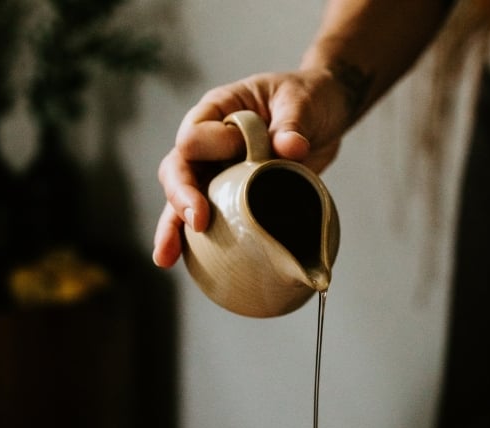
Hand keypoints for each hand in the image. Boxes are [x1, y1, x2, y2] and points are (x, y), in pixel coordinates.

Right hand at [153, 68, 351, 266]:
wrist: (324, 115)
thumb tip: (290, 148)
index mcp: (218, 110)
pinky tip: (186, 266)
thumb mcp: (303, 101)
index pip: (195, 134)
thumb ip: (294, 123)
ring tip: (165, 258)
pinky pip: (208, 221)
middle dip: (180, 198)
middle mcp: (208, 143)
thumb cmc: (309, 98)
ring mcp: (216, 172)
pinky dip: (195, 244)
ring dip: (173, 230)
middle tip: (196, 222)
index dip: (208, 147)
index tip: (237, 154)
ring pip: (182, 202)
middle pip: (177, 171)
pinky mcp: (230, 198)